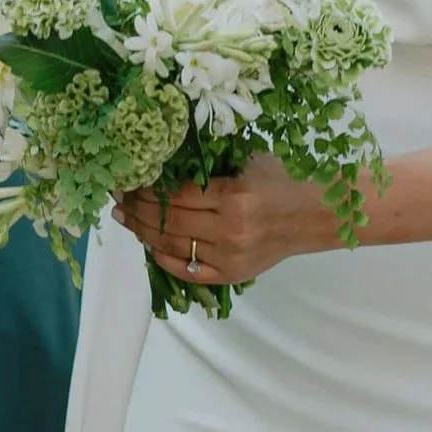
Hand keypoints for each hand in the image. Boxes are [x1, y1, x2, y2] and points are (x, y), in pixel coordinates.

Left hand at [114, 154, 339, 292]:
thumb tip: (168, 156)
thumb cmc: (281, 182)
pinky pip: (185, 270)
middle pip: (169, 219)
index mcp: (233, 195)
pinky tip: (148, 243)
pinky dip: (162, 257)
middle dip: (137, 208)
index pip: (176, 193)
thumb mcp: (250, 161)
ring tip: (124, 218)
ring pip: (171, 244)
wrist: (313, 217)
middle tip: (118, 197)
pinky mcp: (229, 275)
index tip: (129, 180)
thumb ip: (213, 160)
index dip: (148, 188)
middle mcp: (229, 228)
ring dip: (142, 230)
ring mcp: (228, 256)